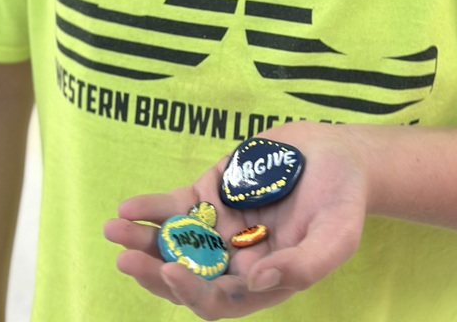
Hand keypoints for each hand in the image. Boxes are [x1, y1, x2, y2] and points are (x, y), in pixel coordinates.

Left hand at [103, 122, 368, 319]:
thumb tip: (256, 279)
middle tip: (125, 259)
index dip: (192, 290)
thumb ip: (304, 264)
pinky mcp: (212, 194)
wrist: (338, 156)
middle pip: (186, 274)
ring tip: (113, 231)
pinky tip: (127, 207)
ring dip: (142, 240)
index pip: (219, 299)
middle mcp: (235, 260)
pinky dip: (152, 208)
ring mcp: (220, 227)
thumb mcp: (337, 235)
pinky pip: (176, 207)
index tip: (171, 270)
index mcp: (262, 281)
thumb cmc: (343, 201)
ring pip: (174, 241)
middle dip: (153, 270)